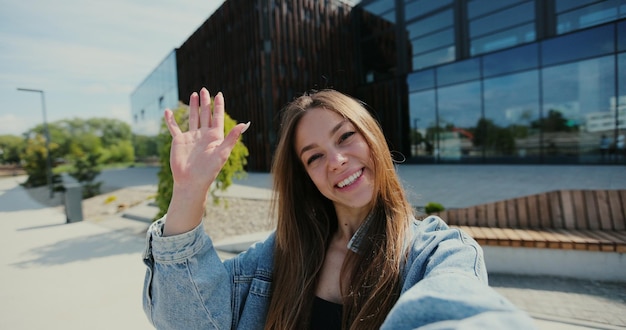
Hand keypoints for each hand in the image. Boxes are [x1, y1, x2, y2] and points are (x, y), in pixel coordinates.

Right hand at [163, 88, 249, 235]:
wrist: (191, 182)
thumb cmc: (209, 170)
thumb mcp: (222, 153)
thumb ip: (232, 138)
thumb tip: (244, 124)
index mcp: (215, 137)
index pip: (218, 117)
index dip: (218, 106)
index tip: (219, 94)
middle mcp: (204, 135)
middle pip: (205, 114)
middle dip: (206, 102)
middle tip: (205, 90)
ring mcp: (191, 137)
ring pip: (193, 118)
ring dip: (193, 106)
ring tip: (194, 95)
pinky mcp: (179, 141)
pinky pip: (174, 128)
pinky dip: (170, 120)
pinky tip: (168, 111)